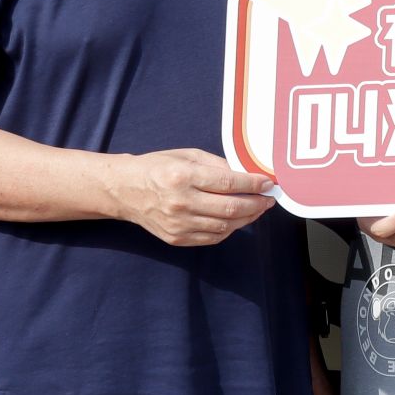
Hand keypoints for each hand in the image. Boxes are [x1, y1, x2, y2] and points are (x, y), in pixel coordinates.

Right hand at [108, 148, 275, 246]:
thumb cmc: (157, 168)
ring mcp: (179, 224)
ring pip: (225, 226)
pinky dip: (229, 229)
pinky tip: (237, 220)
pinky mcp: (177, 239)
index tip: (268, 183)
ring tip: (257, 209)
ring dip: (246, 218)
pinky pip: (212, 237)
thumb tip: (246, 172)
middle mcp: (181, 202)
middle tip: (268, 199)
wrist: (125, 191)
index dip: (253, 183)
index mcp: (183, 177)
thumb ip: (216, 164)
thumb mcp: (186, 155)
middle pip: (230, 207)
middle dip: (256, 203)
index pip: (228, 182)